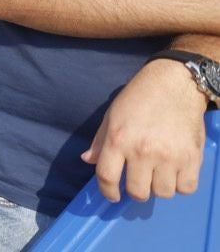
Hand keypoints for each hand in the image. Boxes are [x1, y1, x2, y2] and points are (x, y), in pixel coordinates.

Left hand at [82, 57, 207, 202]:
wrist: (174, 85)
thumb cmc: (139, 98)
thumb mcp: (112, 115)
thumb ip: (100, 141)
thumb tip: (88, 160)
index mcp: (118, 139)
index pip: (107, 177)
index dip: (107, 192)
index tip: (112, 195)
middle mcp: (142, 151)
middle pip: (137, 192)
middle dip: (135, 191)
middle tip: (138, 181)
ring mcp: (169, 156)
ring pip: (163, 193)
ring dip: (159, 187)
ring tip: (158, 173)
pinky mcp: (192, 158)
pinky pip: (186, 188)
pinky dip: (181, 185)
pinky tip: (176, 172)